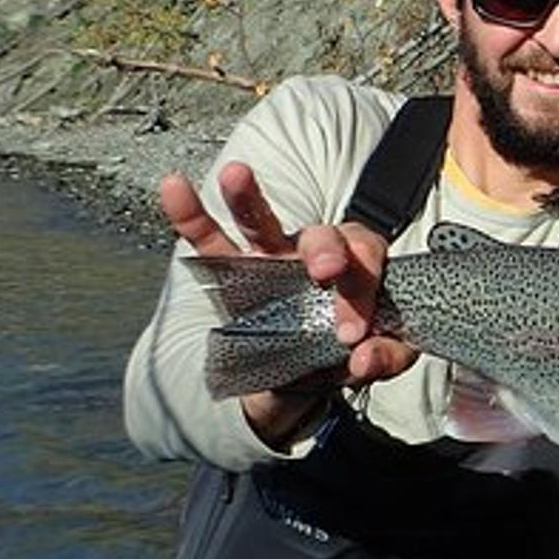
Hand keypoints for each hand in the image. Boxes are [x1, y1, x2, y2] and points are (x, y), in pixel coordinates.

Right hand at [160, 164, 413, 443]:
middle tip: (326, 271)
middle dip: (326, 249)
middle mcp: (315, 256)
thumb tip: (365, 357)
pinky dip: (190, 216)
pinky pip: (209, 241)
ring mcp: (271, 260)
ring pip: (260, 222)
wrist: (305, 383)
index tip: (354, 331)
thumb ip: (385, 357)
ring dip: (247, 197)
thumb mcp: (378, 359)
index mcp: (356, 268)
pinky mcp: (233, 274)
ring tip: (235, 174)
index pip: (365, 255)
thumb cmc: (346, 356)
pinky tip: (174, 188)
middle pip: (323, 235)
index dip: (363, 284)